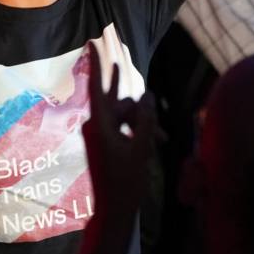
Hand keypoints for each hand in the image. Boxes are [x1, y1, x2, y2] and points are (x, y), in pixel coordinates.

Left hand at [82, 44, 158, 221]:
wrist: (114, 210)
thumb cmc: (126, 181)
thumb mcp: (141, 148)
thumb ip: (144, 119)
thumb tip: (146, 94)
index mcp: (99, 125)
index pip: (98, 87)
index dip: (98, 64)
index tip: (91, 42)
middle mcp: (95, 125)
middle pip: (121, 104)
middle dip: (141, 114)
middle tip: (161, 137)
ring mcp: (99, 133)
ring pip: (125, 115)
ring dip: (143, 125)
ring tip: (161, 141)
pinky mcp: (104, 141)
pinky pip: (122, 126)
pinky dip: (137, 131)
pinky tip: (155, 139)